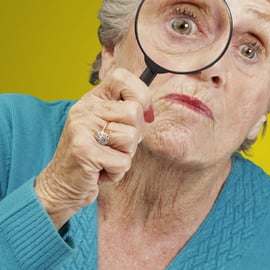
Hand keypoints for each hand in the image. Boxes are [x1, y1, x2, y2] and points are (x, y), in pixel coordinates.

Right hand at [35, 68, 152, 228]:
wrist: (61, 185)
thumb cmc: (92, 156)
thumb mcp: (106, 127)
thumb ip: (124, 114)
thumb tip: (149, 111)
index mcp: (92, 100)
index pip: (121, 78)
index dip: (141, 94)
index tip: (144, 114)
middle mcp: (85, 109)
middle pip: (134, 111)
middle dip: (135, 135)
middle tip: (117, 146)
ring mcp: (82, 129)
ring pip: (131, 137)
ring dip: (125, 156)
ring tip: (107, 158)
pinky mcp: (83, 152)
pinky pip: (122, 162)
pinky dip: (116, 173)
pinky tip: (100, 171)